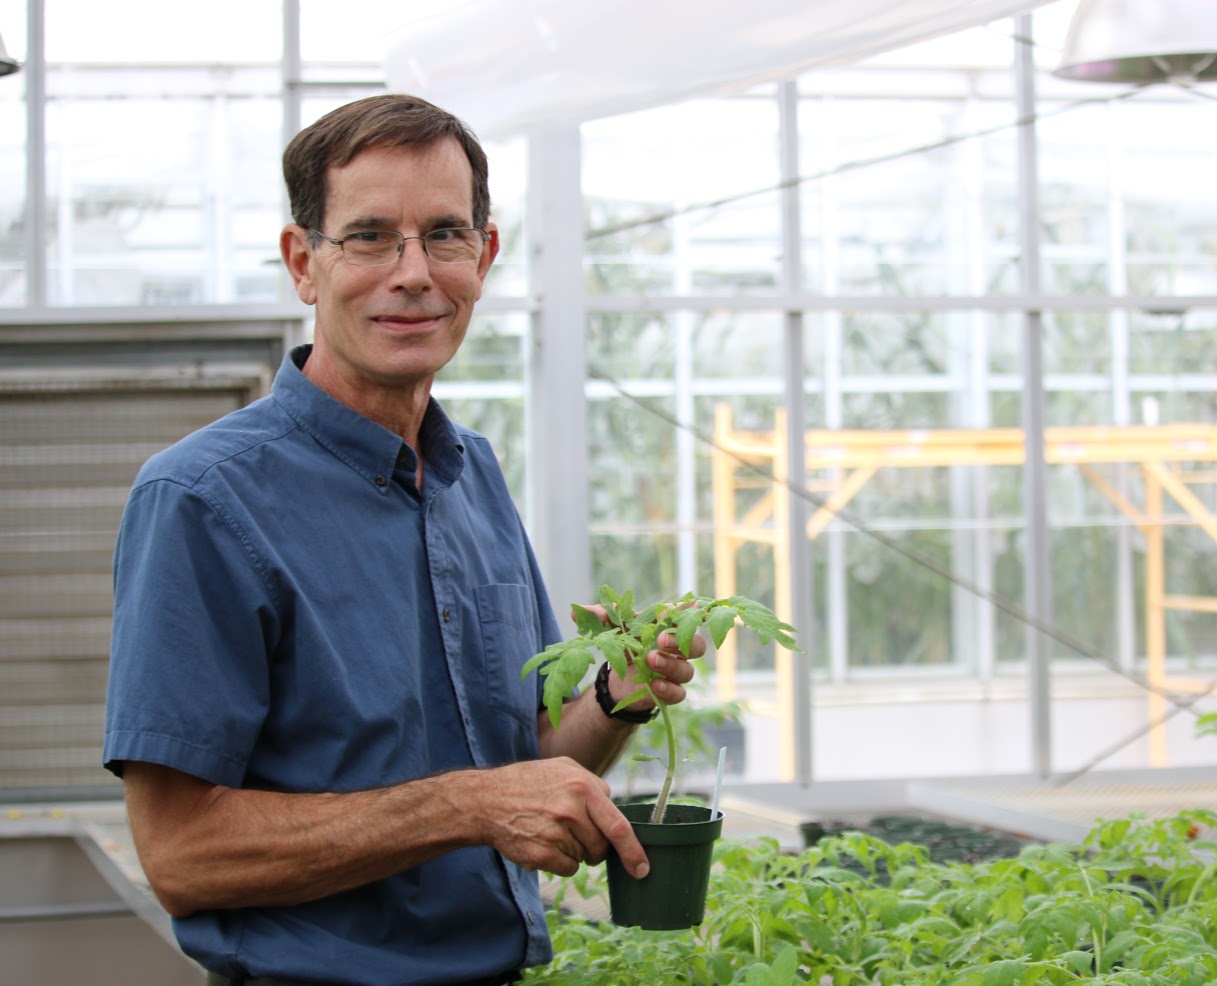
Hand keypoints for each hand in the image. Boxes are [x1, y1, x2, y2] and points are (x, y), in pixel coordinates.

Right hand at [477, 757, 648, 878]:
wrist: (486, 800)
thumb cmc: (528, 782)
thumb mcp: (564, 767)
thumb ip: (593, 785)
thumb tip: (615, 809)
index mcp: (582, 786)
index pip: (618, 826)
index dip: (634, 851)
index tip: (642, 868)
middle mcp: (570, 811)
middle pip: (602, 847)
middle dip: (596, 846)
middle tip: (576, 831)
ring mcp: (554, 835)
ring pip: (584, 858)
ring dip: (575, 851)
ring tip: (552, 830)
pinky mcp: (540, 855)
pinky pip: (568, 868)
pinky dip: (562, 861)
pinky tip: (544, 842)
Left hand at [578, 604, 703, 711]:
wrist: (616, 678)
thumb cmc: (623, 645)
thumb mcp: (613, 628)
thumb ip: (602, 616)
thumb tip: (582, 610)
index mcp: (668, 630)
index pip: (684, 618)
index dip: (684, 613)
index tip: (669, 610)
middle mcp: (678, 651)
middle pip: (696, 645)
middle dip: (680, 641)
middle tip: (661, 639)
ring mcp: (676, 673)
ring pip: (687, 670)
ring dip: (670, 665)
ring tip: (650, 660)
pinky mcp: (670, 693)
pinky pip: (679, 694)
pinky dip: (669, 689)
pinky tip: (654, 685)